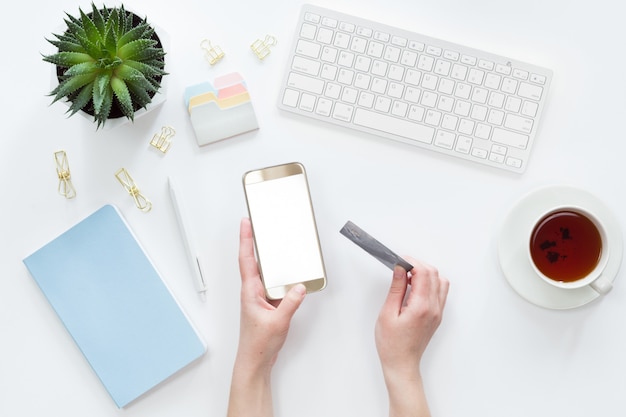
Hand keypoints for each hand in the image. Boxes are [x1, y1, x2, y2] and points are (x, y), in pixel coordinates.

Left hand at [227, 218, 305, 416]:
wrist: (255, 361)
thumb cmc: (258, 344)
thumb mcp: (278, 321)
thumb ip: (290, 303)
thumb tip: (299, 287)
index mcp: (250, 291)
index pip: (246, 259)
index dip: (245, 239)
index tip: (246, 223)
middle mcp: (252, 292)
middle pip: (253, 261)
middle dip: (254, 242)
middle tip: (259, 225)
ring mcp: (259, 298)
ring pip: (264, 273)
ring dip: (269, 260)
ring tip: (276, 245)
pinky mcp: (266, 305)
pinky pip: (273, 285)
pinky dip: (280, 278)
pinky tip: (290, 277)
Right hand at [375, 259, 448, 416]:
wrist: (401, 363)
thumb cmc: (391, 344)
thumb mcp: (387, 313)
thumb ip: (396, 288)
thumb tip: (400, 269)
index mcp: (421, 307)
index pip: (423, 273)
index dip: (412, 262)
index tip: (400, 261)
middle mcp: (434, 308)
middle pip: (434, 274)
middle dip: (418, 265)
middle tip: (402, 267)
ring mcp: (438, 312)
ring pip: (441, 281)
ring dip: (427, 273)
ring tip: (409, 276)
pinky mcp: (437, 315)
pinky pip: (440, 292)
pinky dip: (431, 283)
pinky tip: (416, 287)